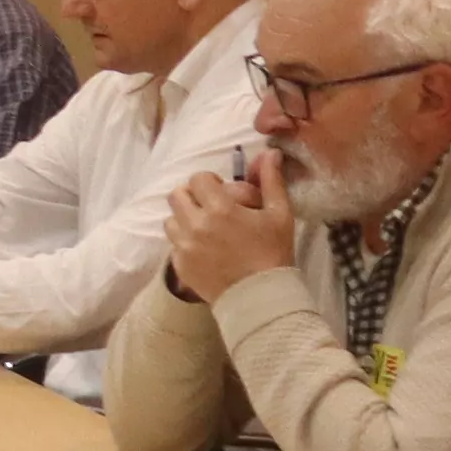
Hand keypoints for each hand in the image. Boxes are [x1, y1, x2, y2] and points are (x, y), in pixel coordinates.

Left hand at [160, 151, 297, 302]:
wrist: (262, 298)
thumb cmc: (273, 253)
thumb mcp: (280, 215)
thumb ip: (271, 181)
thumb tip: (269, 153)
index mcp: (219, 209)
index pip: (198, 178)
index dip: (210, 182)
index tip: (222, 193)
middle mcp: (195, 225)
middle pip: (177, 195)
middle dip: (192, 196)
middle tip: (210, 207)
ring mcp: (184, 247)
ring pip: (171, 220)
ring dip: (185, 219)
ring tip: (206, 229)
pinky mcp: (180, 266)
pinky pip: (173, 245)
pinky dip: (185, 243)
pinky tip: (205, 250)